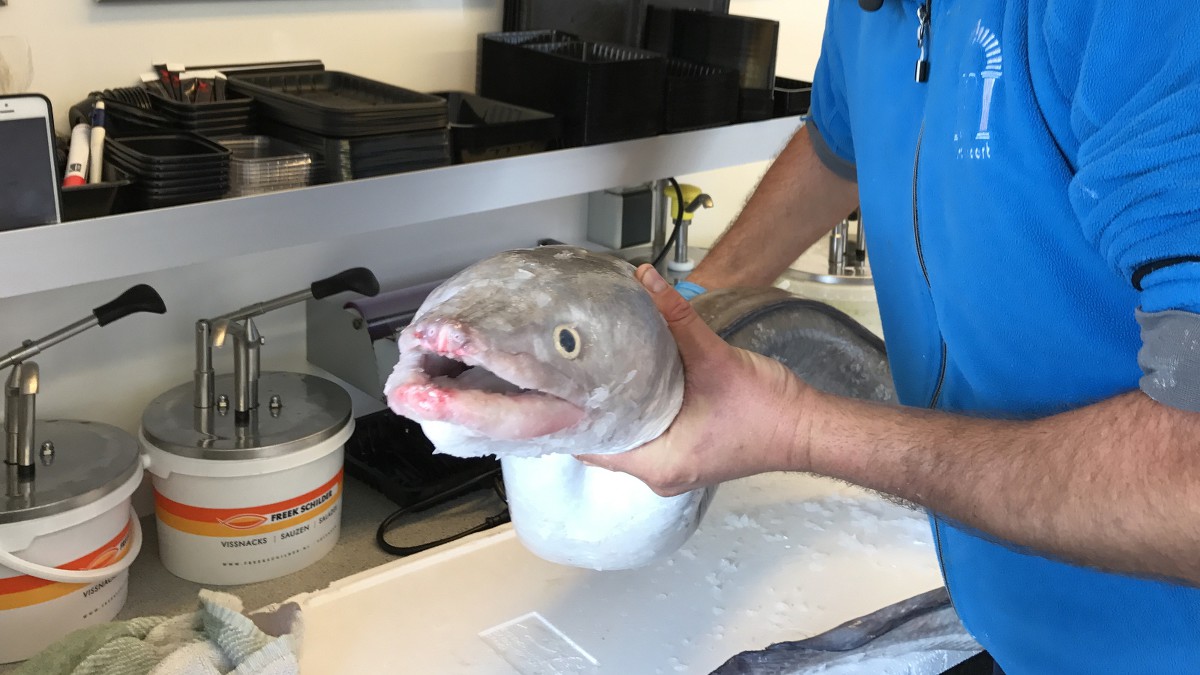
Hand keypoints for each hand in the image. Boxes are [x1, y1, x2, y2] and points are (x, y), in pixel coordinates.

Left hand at [576, 265, 815, 495]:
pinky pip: (647, 436)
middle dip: (586, 412)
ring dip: (610, 412)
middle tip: (563, 375)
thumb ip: (675, 317)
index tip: (547, 391)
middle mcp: (661, 474)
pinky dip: (634, 414)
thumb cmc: (768, 409)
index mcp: (659, 464)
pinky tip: (624, 384)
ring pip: (625, 441)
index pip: (591, 449)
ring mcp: (675, 467)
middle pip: (603, 445)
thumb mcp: (714, 357)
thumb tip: (646, 278)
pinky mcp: (688, 453)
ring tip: (586, 377)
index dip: (567, 420)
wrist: (809, 426)